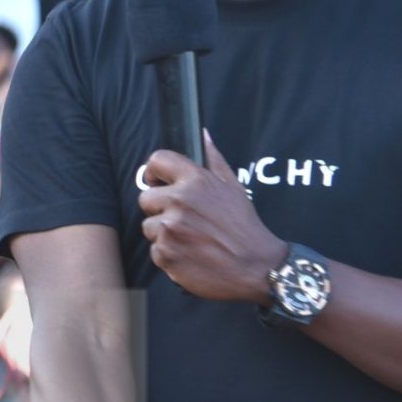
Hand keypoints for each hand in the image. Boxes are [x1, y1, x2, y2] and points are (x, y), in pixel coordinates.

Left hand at [138, 134, 283, 303]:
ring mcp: (170, 228)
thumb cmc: (244, 226)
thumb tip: (203, 135)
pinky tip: (190, 254)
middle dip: (159, 208)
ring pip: (148, 226)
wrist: (256, 266)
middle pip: (145, 198)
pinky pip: (154, 250)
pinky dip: (168, 254)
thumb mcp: (233, 187)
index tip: (157, 182)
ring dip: (164, 233)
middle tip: (183, 219)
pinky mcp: (165, 253)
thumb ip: (214, 160)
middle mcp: (180, 201)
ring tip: (190, 238)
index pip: (157, 160)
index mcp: (195, 181)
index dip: (153, 172)